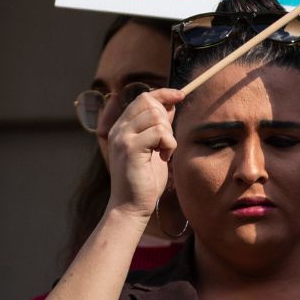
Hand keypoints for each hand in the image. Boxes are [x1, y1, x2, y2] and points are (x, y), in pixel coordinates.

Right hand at [105, 88, 181, 221]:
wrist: (130, 206)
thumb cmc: (144, 180)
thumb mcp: (154, 148)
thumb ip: (158, 127)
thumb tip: (170, 105)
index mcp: (122, 127)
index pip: (143, 98)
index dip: (163, 93)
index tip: (181, 95)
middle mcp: (119, 129)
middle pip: (149, 103)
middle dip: (166, 119)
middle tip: (166, 142)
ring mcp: (122, 138)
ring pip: (156, 117)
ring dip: (168, 135)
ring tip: (164, 152)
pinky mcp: (130, 149)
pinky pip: (158, 132)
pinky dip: (168, 144)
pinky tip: (163, 158)